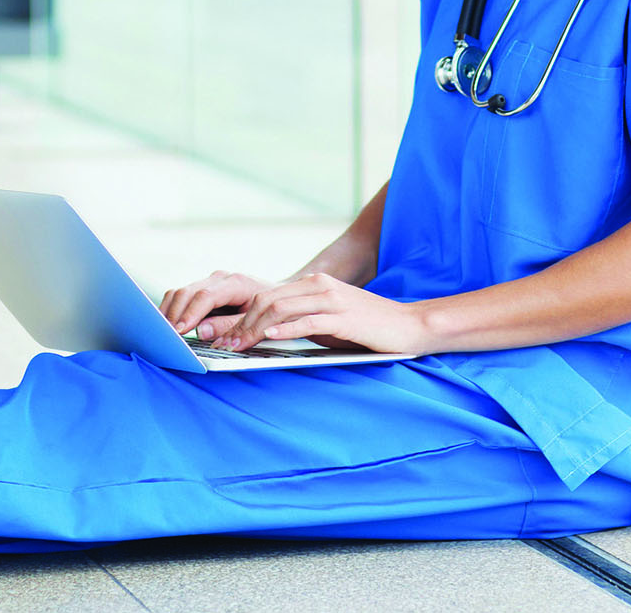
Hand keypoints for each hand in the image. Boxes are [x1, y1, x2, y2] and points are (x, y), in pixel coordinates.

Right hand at [159, 271, 273, 341]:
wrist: (277, 296)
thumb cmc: (270, 309)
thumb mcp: (257, 320)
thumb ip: (230, 326)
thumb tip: (201, 332)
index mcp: (235, 283)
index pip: (206, 296)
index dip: (190, 314)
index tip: (179, 330)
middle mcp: (219, 279)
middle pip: (188, 291)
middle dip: (174, 314)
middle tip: (166, 335)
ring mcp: (209, 283)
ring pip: (180, 292)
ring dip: (169, 311)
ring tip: (162, 331)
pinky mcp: (203, 290)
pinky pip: (182, 296)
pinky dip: (172, 309)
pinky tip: (167, 325)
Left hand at [213, 273, 426, 355]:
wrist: (409, 326)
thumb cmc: (367, 328)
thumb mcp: (329, 319)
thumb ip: (301, 319)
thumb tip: (265, 334)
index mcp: (313, 283)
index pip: (266, 296)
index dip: (240, 316)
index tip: (222, 336)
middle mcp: (318, 285)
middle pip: (267, 300)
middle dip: (239, 324)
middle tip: (222, 344)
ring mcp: (331, 299)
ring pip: (281, 308)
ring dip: (254, 329)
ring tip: (238, 345)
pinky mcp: (343, 316)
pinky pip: (307, 320)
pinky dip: (284, 328)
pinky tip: (268, 336)